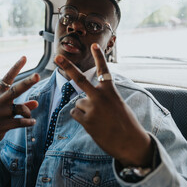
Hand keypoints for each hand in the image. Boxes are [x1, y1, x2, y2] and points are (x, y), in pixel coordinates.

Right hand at [0, 56, 39, 155]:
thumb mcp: (5, 108)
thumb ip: (22, 105)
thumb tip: (36, 103)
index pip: (8, 77)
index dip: (16, 67)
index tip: (24, 57)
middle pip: (15, 90)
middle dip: (27, 83)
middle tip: (37, 75)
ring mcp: (0, 113)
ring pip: (19, 108)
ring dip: (27, 112)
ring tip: (30, 117)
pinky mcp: (2, 125)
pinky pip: (19, 122)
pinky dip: (28, 122)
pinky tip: (33, 122)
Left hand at [54, 44, 153, 166]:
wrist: (130, 142)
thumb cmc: (126, 123)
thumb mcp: (118, 104)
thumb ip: (102, 98)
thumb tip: (81, 101)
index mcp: (111, 91)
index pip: (103, 70)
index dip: (99, 57)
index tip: (94, 44)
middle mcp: (100, 97)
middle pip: (80, 79)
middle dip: (67, 67)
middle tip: (57, 57)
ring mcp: (92, 109)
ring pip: (78, 103)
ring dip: (84, 110)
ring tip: (98, 119)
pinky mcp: (86, 121)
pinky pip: (75, 114)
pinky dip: (80, 118)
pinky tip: (92, 123)